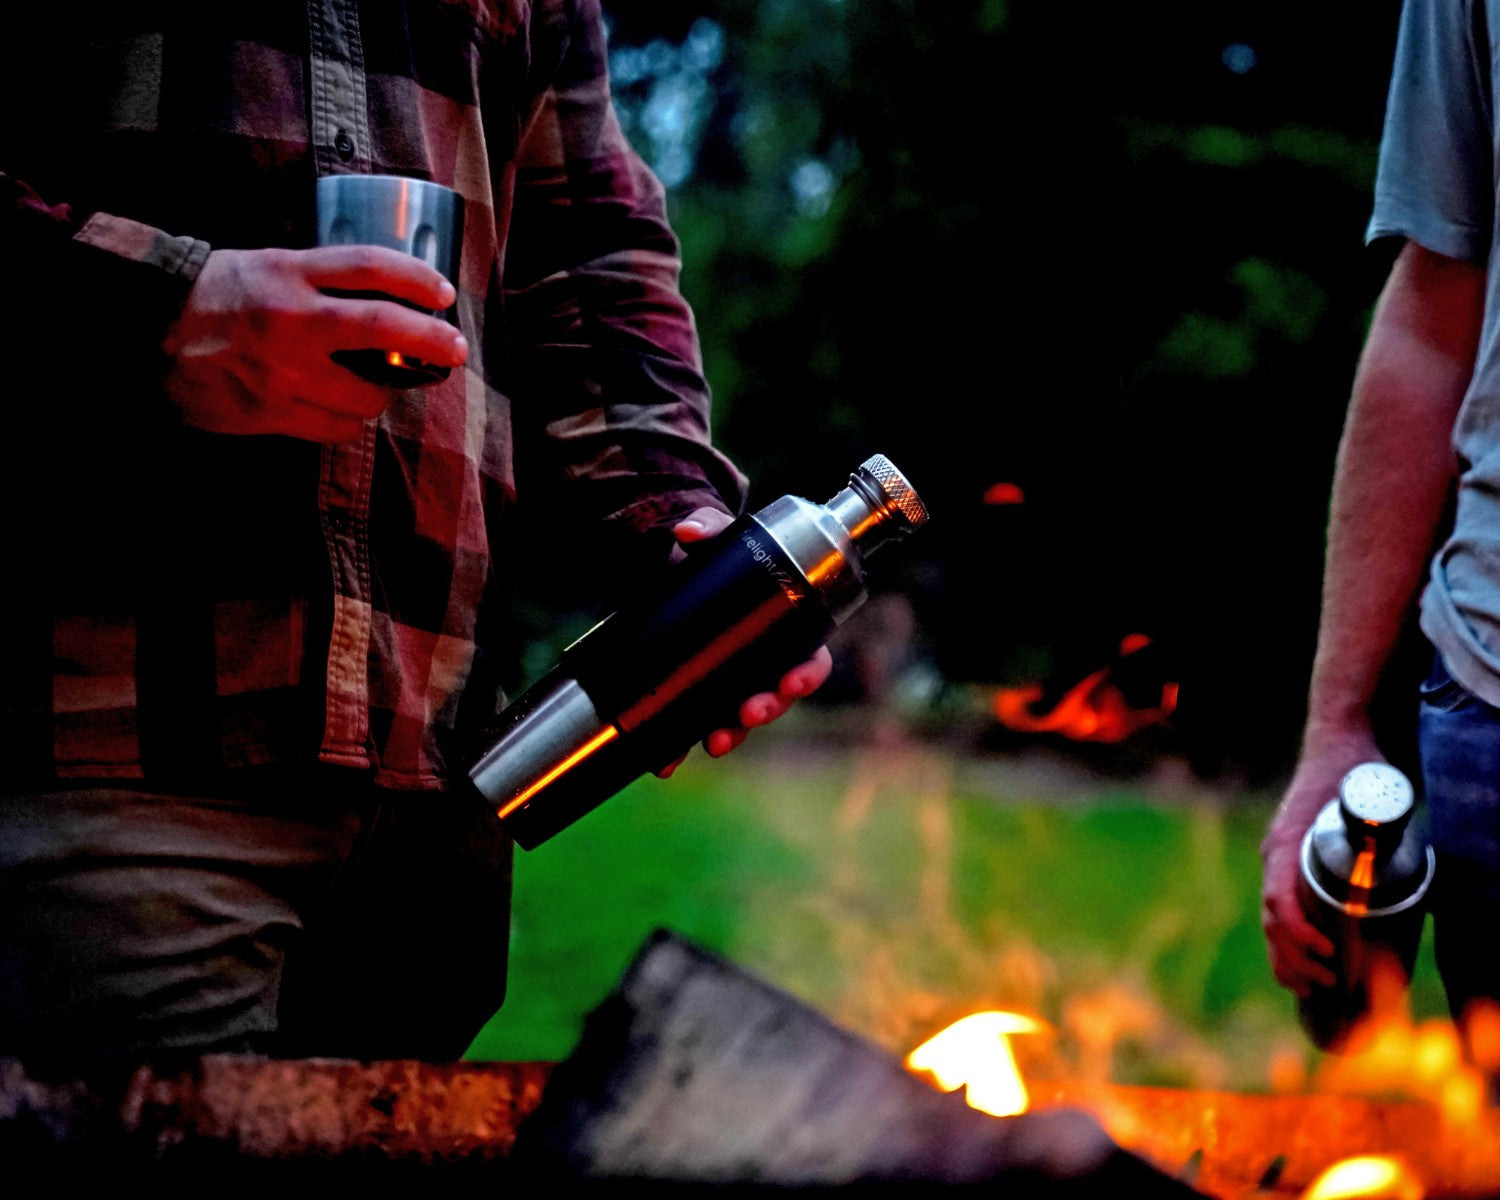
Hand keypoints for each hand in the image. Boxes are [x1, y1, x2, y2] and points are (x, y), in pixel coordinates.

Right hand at [161, 245, 467, 442]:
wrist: (144, 331)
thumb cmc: (215, 295)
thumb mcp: (267, 265)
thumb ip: (321, 278)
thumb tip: (390, 297)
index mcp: (288, 272)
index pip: (370, 267)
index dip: (418, 280)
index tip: (444, 295)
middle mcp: (289, 319)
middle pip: (384, 329)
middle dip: (432, 342)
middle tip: (453, 349)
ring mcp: (280, 372)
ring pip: (366, 393)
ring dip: (383, 393)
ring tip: (378, 384)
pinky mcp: (269, 413)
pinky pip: (336, 427)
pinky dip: (349, 420)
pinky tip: (344, 408)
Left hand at [655, 506, 833, 776]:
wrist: (667, 572)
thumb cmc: (707, 557)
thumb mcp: (710, 536)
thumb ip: (706, 525)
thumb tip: (689, 532)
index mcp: (780, 629)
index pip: (808, 658)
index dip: (806, 674)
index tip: (793, 681)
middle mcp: (759, 664)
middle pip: (776, 696)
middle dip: (766, 708)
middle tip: (749, 713)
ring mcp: (727, 683)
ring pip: (738, 719)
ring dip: (730, 735)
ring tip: (715, 742)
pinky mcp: (694, 694)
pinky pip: (692, 727)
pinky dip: (680, 748)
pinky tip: (665, 762)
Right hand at [1261, 730, 1381, 995]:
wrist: (1340, 740)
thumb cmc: (1354, 767)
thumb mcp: (1368, 792)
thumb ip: (1378, 825)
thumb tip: (1401, 867)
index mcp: (1287, 843)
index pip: (1279, 898)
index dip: (1298, 932)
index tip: (1326, 954)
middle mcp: (1277, 854)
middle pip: (1272, 918)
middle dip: (1294, 957)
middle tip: (1327, 984)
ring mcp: (1281, 859)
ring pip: (1271, 919)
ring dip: (1286, 956)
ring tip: (1313, 987)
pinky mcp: (1290, 863)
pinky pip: (1280, 909)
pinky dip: (1286, 942)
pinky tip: (1302, 966)